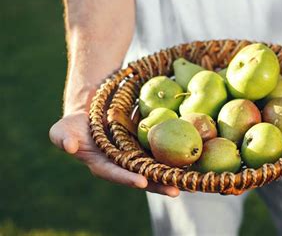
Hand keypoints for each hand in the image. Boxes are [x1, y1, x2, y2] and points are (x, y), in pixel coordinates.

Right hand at [49, 111, 179, 196]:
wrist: (90, 116)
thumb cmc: (74, 127)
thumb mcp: (62, 130)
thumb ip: (62, 139)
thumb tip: (70, 147)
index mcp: (103, 165)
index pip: (116, 173)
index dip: (127, 178)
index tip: (141, 181)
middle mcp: (122, 166)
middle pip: (142, 176)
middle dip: (158, 184)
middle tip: (175, 191)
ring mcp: (135, 158)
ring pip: (155, 168)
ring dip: (171, 175)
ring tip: (190, 181)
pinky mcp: (145, 149)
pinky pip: (161, 154)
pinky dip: (174, 159)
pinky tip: (192, 161)